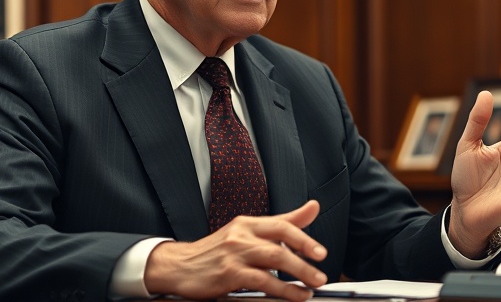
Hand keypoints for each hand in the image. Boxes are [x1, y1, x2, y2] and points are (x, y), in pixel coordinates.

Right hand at [144, 200, 327, 301]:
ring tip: (313, 285)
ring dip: (298, 273)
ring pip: (274, 259)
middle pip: (280, 242)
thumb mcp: (247, 233)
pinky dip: (282, 289)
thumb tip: (312, 207)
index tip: (321, 252)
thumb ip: (282, 223)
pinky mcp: (228, 274)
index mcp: (247, 223)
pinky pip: (261, 281)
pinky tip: (293, 295)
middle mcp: (241, 235)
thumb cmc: (216, 252)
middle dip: (305, 258)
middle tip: (321, 273)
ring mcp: (234, 254)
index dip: (304, 237)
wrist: (179, 266)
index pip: (282, 224)